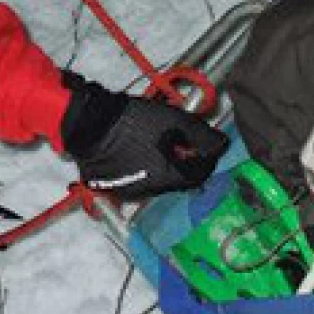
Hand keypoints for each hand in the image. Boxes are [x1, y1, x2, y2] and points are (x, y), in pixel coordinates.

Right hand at [60, 74, 228, 199]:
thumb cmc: (134, 121)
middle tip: (180, 140)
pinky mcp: (113, 188)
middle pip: (179, 180)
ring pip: (157, 182)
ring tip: (158, 142)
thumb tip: (223, 145)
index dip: (207, 159)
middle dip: (184, 162)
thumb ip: (203, 135)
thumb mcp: (175, 120)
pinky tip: (137, 150)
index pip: (200, 176)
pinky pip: (136, 181)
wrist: (91, 123)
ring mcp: (129, 192)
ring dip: (164, 166)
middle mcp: (150, 192)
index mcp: (168, 178)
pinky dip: (143, 168)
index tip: (206, 145)